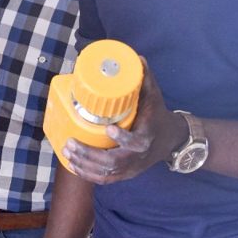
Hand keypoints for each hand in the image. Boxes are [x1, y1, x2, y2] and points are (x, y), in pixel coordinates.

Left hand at [61, 57, 187, 183]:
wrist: (171, 140)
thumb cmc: (158, 115)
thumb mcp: (155, 96)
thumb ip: (146, 79)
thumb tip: (137, 58)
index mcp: (147, 137)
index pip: (136, 143)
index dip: (123, 138)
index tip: (109, 128)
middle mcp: (139, 157)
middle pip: (113, 162)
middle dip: (89, 154)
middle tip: (71, 142)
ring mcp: (132, 168)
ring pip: (106, 173)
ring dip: (84, 164)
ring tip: (67, 150)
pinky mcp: (126, 174)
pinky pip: (105, 179)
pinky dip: (88, 174)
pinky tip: (73, 165)